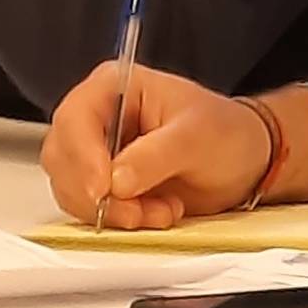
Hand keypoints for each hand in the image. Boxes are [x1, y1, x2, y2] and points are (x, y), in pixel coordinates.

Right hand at [42, 63, 271, 229]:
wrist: (244, 162)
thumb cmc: (224, 132)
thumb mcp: (196, 136)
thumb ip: (155, 155)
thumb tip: (117, 180)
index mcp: (115, 87)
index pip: (75, 117)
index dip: (82, 155)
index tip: (102, 188)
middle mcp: (98, 118)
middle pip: (63, 157)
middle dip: (95, 192)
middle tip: (135, 210)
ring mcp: (97, 154)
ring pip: (71, 188)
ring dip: (111, 211)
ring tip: (159, 210)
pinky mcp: (105, 186)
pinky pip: (89, 209)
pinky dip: (118, 220)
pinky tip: (155, 212)